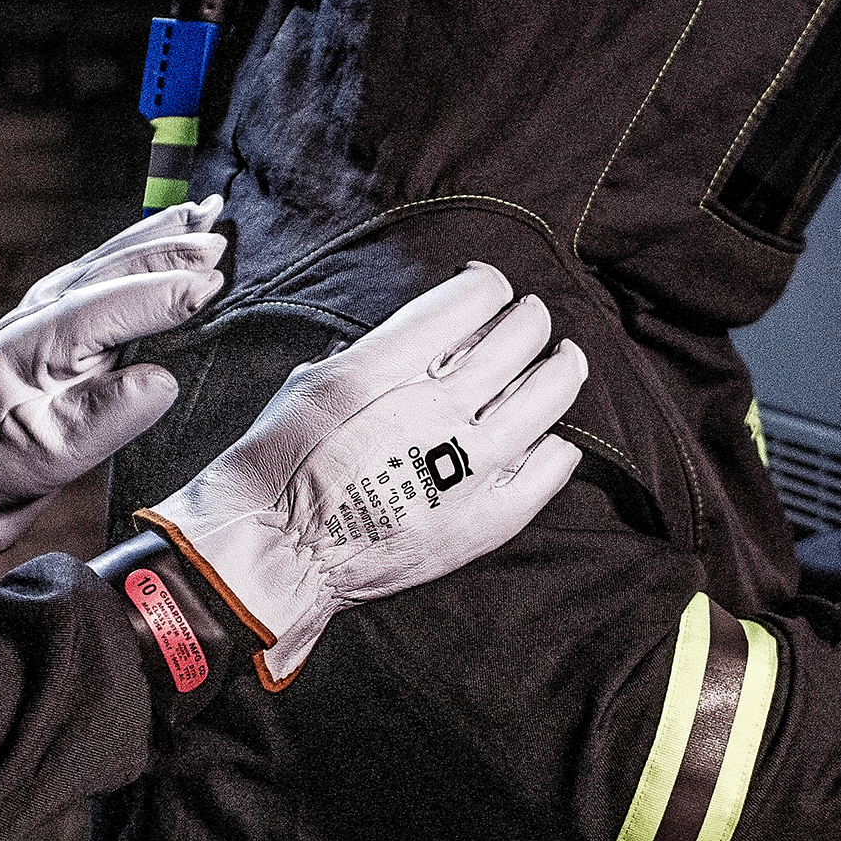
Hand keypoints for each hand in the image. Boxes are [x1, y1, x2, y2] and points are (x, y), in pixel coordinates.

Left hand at [0, 196, 228, 551]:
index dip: (165, 293)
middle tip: (226, 244)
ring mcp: (46, 305)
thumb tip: (162, 381)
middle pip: (114, 270)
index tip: (216, 283)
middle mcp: (39, 313)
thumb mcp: (50, 459)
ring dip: (163, 236)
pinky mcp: (59, 310)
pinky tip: (175, 229)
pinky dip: (146, 243)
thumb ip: (106, 419)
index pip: (110, 307)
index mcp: (33, 346)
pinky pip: (109, 266)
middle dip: (172, 252)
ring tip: (211, 215)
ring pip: (112, 258)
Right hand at [138, 262, 587, 688]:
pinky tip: (548, 436)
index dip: (489, 285)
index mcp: (387, 365)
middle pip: (521, 334)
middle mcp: (437, 407)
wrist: (276, 555)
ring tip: (564, 360)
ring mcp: (471, 464)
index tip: (488, 291)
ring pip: (552, 391)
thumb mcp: (312, 381)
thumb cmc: (278, 467)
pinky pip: (553, 464)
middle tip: (528, 322)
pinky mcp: (489, 518)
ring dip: (563, 366)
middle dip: (530, 318)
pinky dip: (558, 442)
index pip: (474, 297)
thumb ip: (376, 352)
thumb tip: (428, 336)